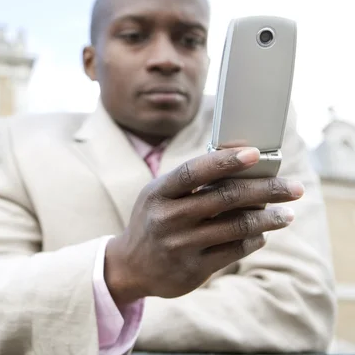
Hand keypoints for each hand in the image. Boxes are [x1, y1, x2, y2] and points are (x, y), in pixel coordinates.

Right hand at [104, 147, 303, 304]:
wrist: (130, 267)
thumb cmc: (153, 221)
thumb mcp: (158, 196)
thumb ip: (189, 181)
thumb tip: (238, 162)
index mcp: (158, 194)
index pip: (194, 171)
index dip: (225, 161)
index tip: (255, 153)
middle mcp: (168, 218)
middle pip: (225, 198)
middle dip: (266, 190)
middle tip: (293, 188)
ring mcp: (181, 245)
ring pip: (237, 227)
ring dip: (268, 218)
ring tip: (287, 214)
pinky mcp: (193, 269)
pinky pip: (234, 250)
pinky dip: (254, 239)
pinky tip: (261, 233)